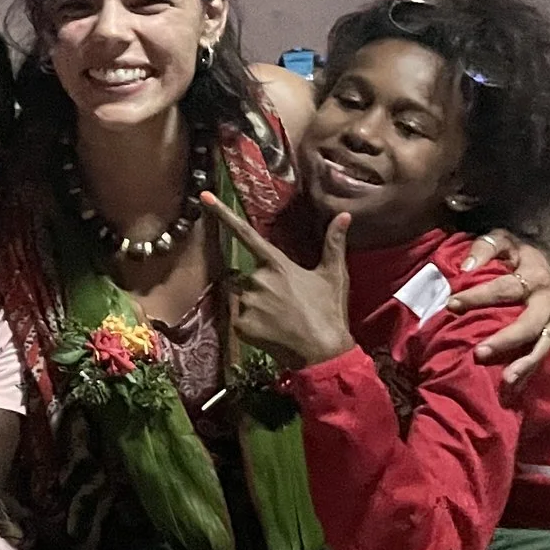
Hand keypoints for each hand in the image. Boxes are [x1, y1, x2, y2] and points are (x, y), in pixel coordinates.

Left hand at [199, 196, 355, 372]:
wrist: (323, 353)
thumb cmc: (329, 312)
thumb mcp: (334, 276)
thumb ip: (334, 243)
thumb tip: (344, 214)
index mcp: (276, 264)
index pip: (246, 233)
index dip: (223, 214)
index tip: (204, 196)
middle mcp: (258, 279)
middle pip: (247, 276)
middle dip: (261, 287)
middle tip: (285, 304)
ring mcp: (248, 302)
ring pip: (242, 298)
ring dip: (255, 305)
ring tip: (280, 319)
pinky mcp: (241, 325)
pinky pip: (240, 320)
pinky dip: (252, 326)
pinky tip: (272, 332)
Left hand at [450, 229, 549, 386]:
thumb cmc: (520, 250)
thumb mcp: (504, 238)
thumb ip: (484, 248)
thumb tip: (465, 268)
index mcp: (535, 275)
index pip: (506, 288)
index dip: (479, 296)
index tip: (452, 304)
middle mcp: (547, 301)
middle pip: (529, 325)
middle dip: (505, 340)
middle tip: (478, 353)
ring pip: (542, 346)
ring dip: (523, 364)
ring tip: (505, 381)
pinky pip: (543, 355)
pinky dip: (528, 371)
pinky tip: (512, 387)